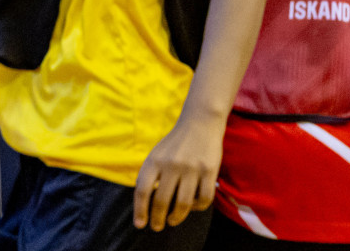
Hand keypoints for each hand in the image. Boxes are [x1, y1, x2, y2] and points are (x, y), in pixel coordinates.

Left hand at [133, 113, 223, 231]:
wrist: (199, 123)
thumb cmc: (175, 144)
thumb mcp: (156, 155)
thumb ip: (150, 176)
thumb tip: (144, 205)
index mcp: (154, 160)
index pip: (142, 190)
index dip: (140, 210)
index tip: (140, 224)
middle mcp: (171, 164)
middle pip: (161, 201)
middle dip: (157, 218)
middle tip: (157, 227)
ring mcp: (191, 168)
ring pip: (183, 204)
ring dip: (176, 217)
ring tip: (171, 221)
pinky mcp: (209, 170)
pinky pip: (204, 198)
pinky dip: (197, 207)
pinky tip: (192, 207)